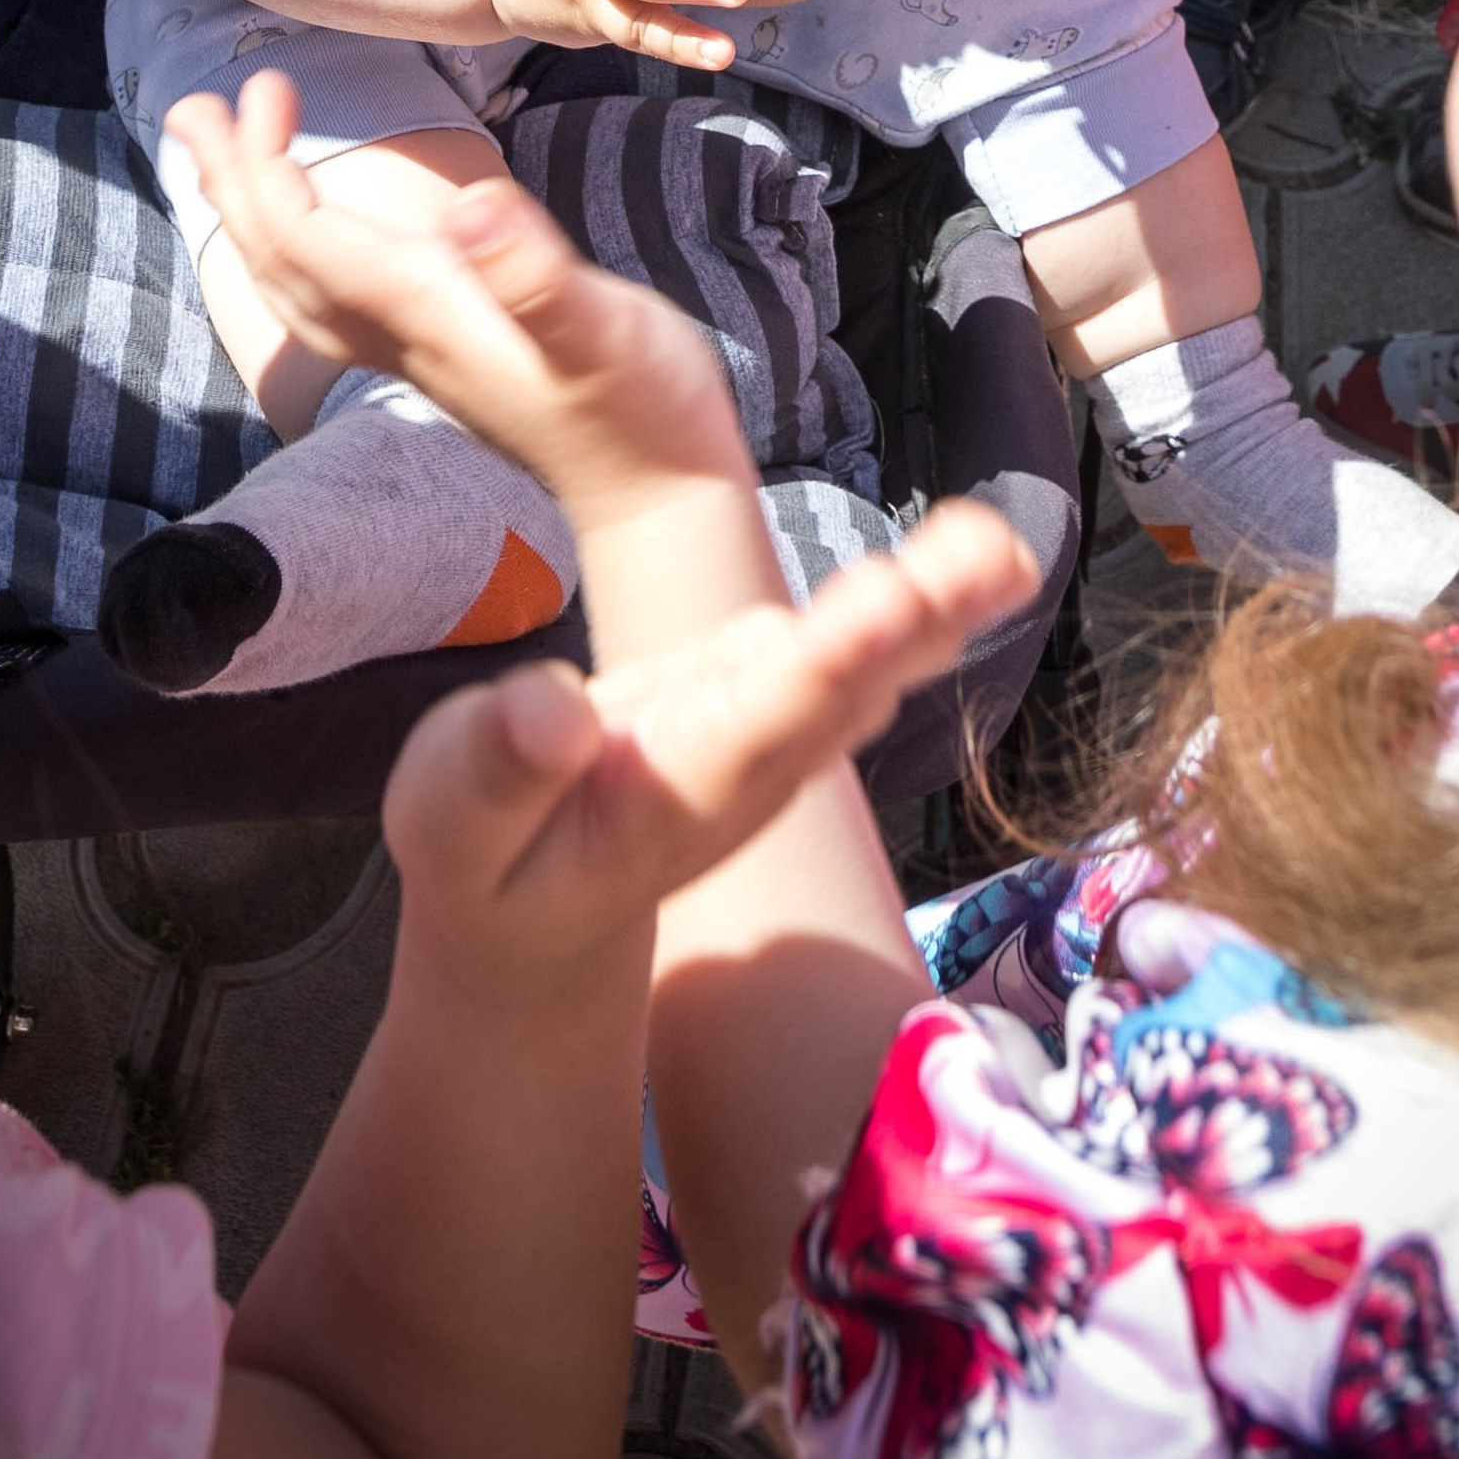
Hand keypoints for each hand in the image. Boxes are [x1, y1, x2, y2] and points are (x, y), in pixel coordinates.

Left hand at [170, 64, 749, 527]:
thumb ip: (537, 280)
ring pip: (304, 284)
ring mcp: (421, 351)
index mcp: (427, 313)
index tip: (259, 90)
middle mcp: (406, 335)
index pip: (308, 237)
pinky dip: (309, 254)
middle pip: (284, 259)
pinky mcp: (447, 358)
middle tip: (197, 108)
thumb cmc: (640, 414)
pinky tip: (326, 233)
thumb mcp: (604, 335)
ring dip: (260, 215)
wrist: (657, 499)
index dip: (265, 166)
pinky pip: (342, 301)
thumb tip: (473, 209)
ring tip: (240, 154)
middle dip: (234, 182)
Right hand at [383, 506, 1031, 991]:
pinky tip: (979, 550)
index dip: (824, 661)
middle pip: (847, 684)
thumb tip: (556, 712)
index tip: (888, 605)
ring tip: (1006, 539)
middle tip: (995, 550)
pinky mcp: (774, 690)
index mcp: (671, 791)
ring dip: (944, 598)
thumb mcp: (452, 828)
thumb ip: (496, 773)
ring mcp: (775, 728)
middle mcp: (749, 761)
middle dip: (920, 616)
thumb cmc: (481, 861)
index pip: (760, 721)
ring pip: (873, 660)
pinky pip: (860, 641)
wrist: (535, 919)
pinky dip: (923, 593)